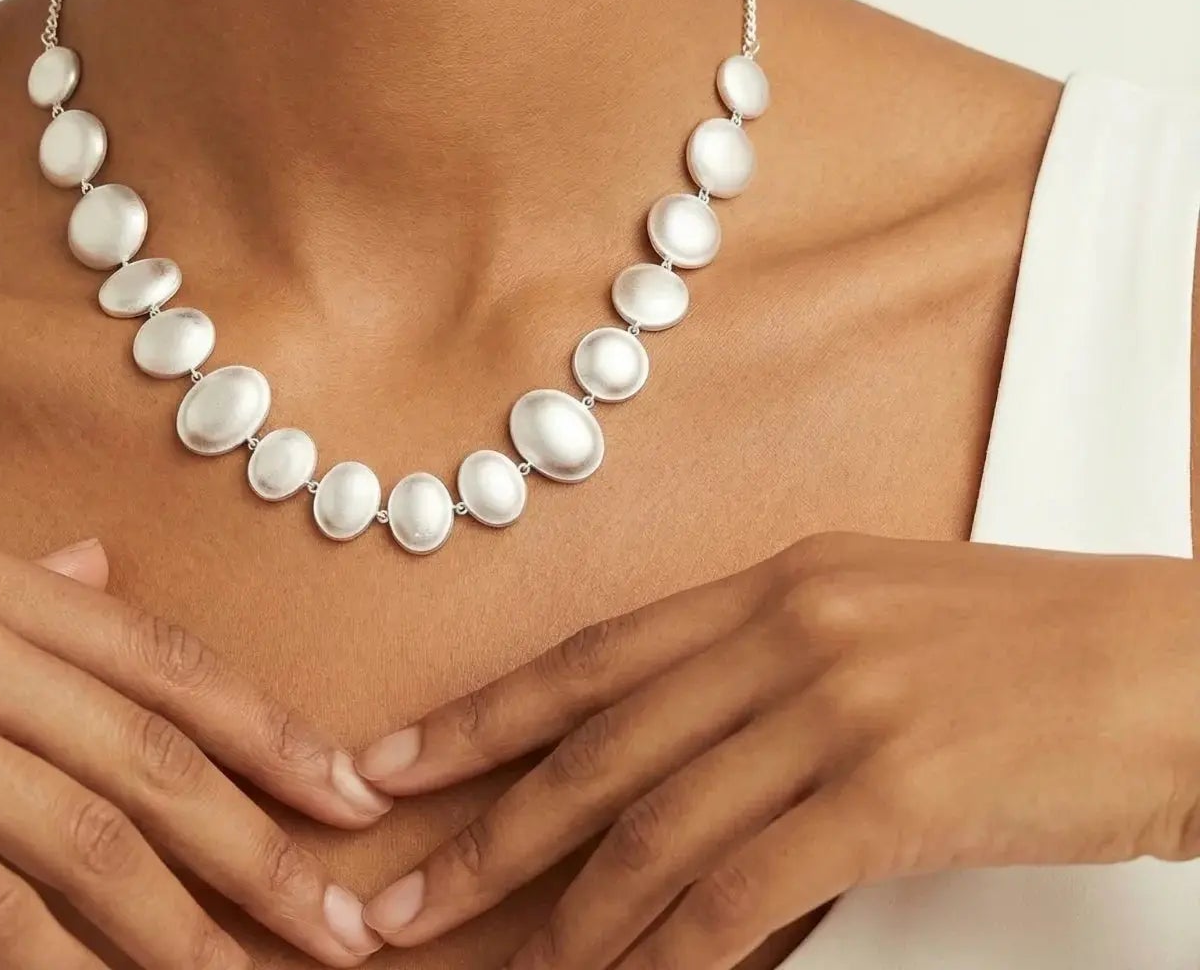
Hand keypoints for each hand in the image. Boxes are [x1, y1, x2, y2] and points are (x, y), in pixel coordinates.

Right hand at [0, 513, 386, 969]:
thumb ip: (2, 580)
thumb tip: (101, 575)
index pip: (155, 653)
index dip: (261, 728)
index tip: (338, 786)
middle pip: (145, 748)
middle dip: (257, 838)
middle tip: (336, 912)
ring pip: (85, 831)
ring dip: (183, 920)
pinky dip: (60, 964)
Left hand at [354, 531, 1199, 969]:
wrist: (1169, 665)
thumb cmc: (1030, 646)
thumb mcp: (874, 617)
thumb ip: (765, 665)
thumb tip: (672, 740)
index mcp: (769, 584)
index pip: (590, 659)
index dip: (480, 716)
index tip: (393, 763)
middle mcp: (782, 633)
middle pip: (596, 748)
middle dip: (484, 830)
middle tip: (395, 895)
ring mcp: (833, 708)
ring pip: (656, 829)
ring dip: (563, 916)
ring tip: (493, 969)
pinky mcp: (892, 793)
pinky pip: (744, 890)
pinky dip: (669, 953)